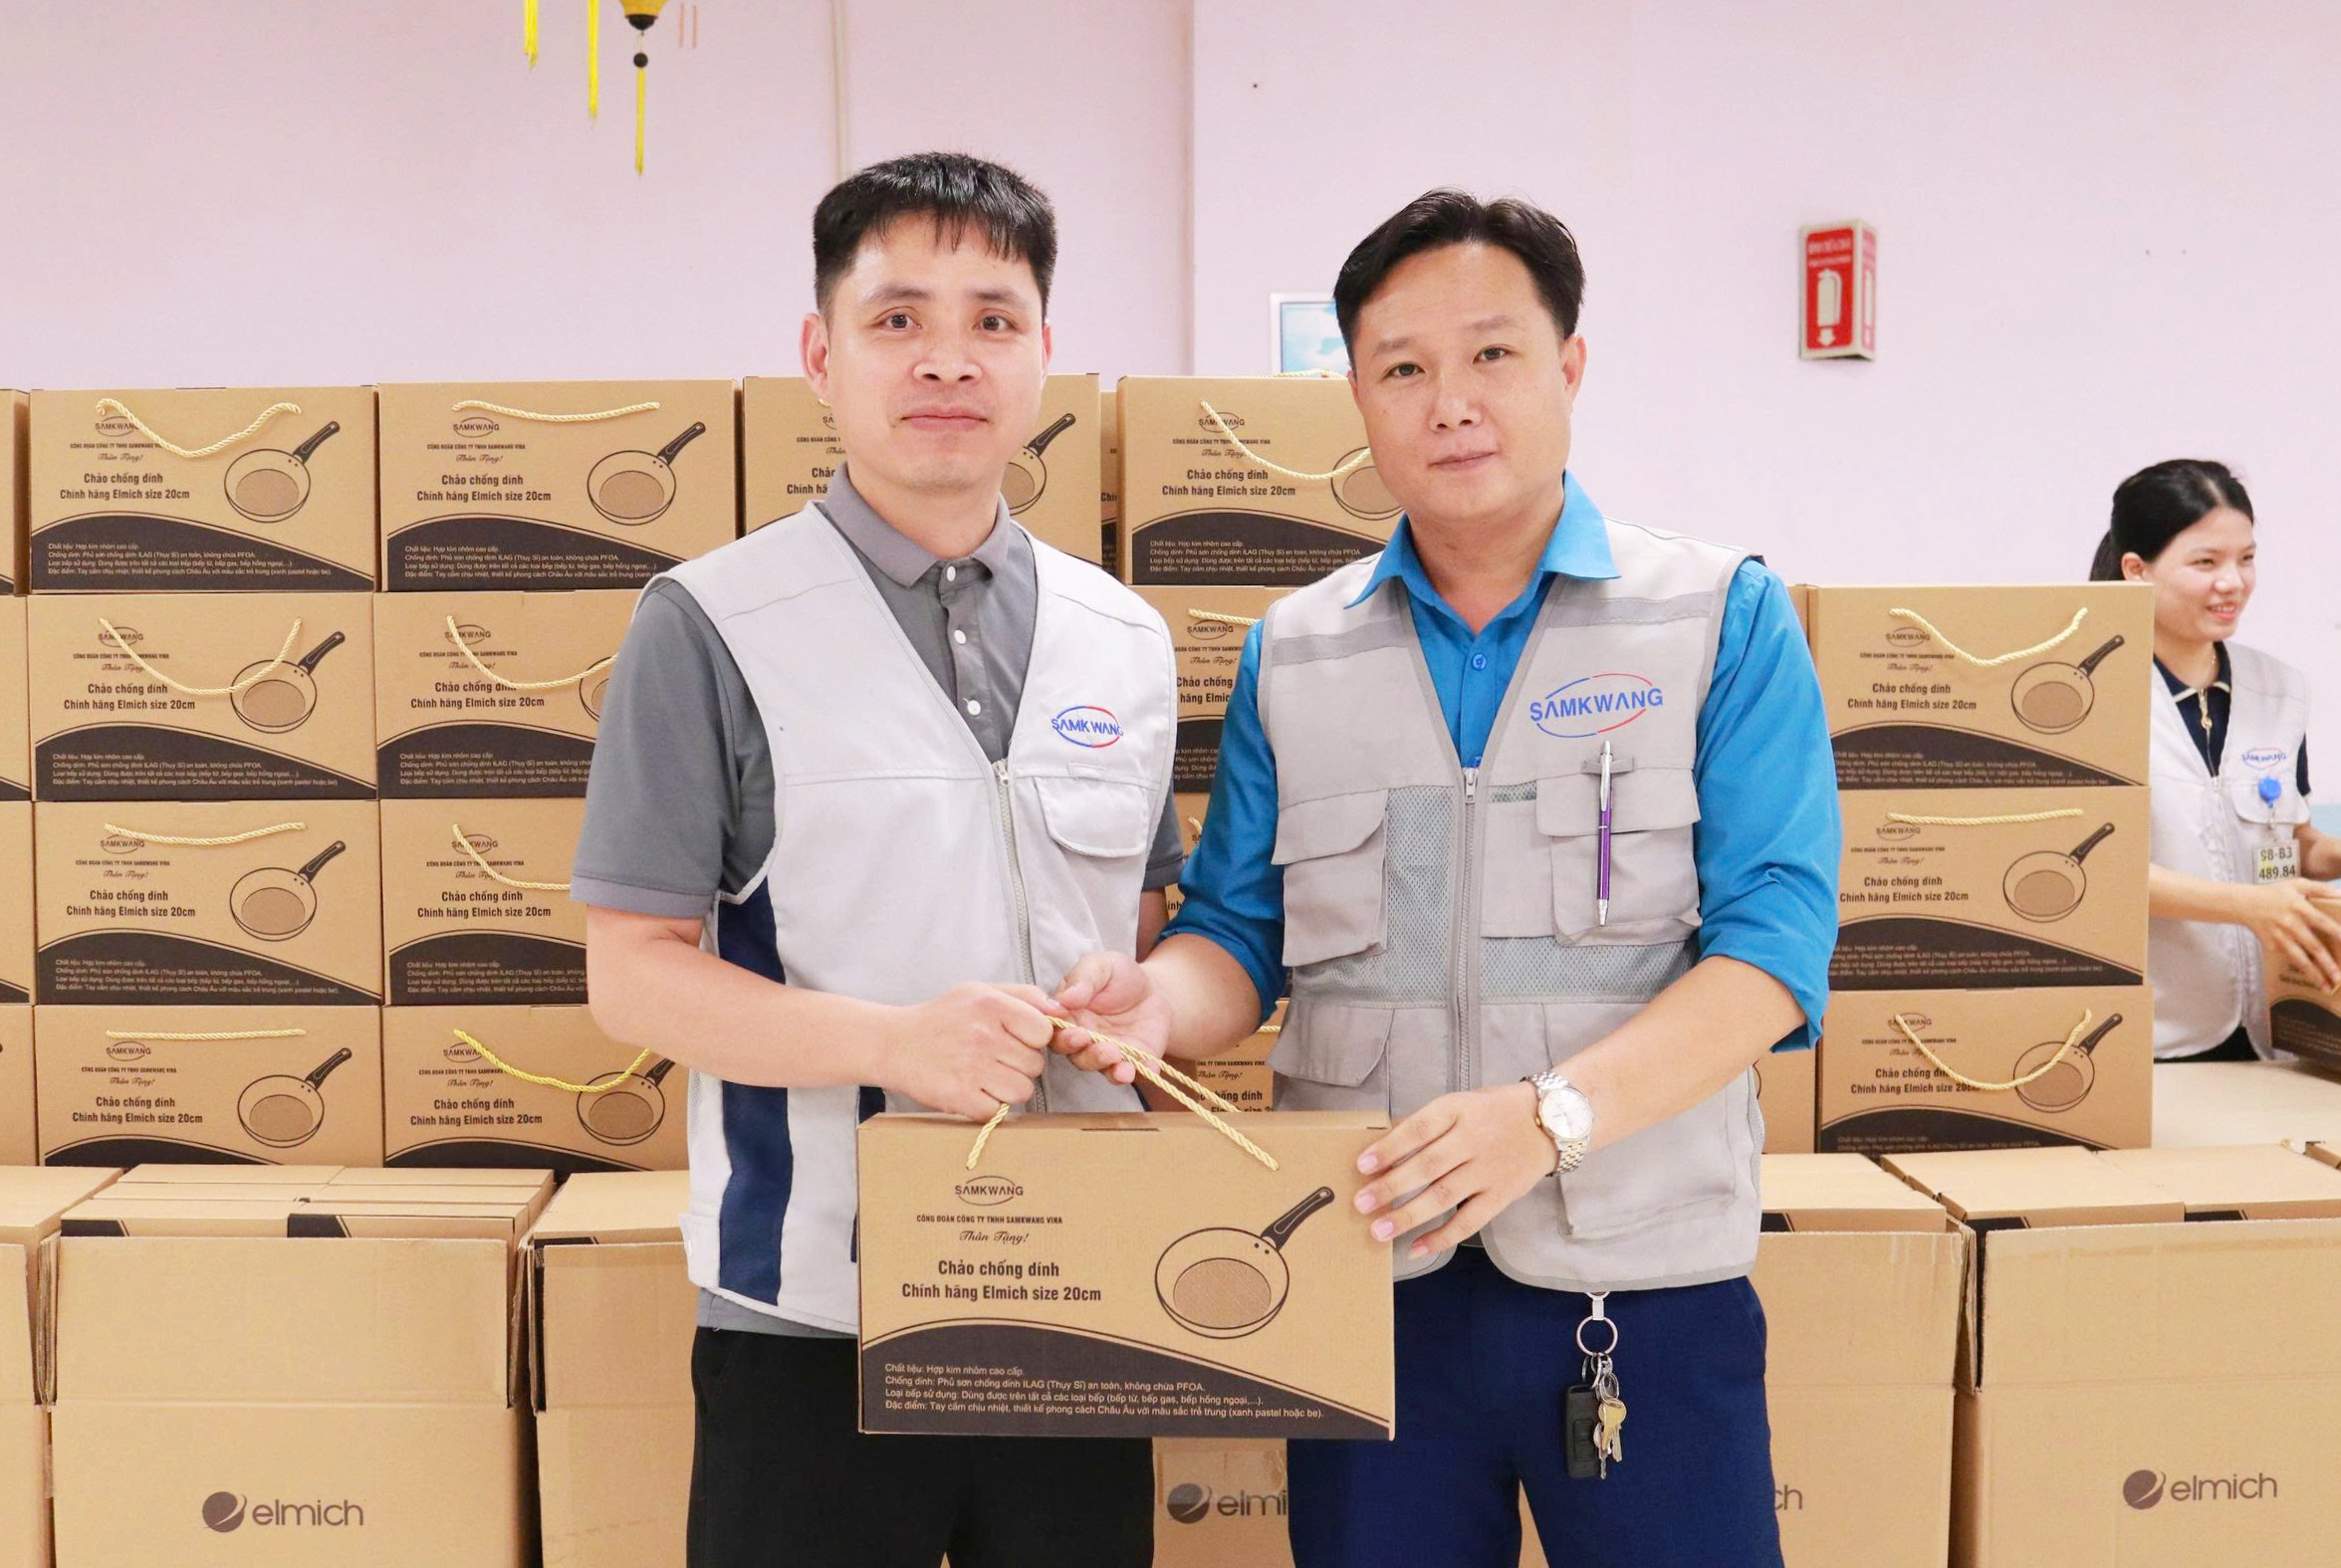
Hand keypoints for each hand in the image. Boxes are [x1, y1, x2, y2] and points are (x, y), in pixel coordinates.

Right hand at [880, 983, 1059, 1121]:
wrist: (894, 1044)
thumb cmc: (943, 1017)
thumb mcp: (980, 991)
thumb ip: (1024, 995)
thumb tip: (1060, 1009)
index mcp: (991, 1005)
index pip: (1044, 1031)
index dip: (1034, 1039)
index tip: (1017, 1039)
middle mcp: (984, 1036)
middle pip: (1035, 1065)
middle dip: (1020, 1064)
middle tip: (994, 1058)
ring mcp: (972, 1068)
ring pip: (1022, 1091)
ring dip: (1008, 1088)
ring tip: (986, 1076)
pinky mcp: (960, 1098)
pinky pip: (998, 1111)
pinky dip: (989, 1106)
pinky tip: (973, 1091)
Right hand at [1053, 950, 1173, 1068]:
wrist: (1151, 989)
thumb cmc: (1117, 975)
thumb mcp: (1101, 966)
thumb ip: (1084, 979)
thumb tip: (1066, 998)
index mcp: (1067, 1018)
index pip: (1055, 1030)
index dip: (1060, 1032)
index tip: (1072, 1027)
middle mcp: (1083, 1042)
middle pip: (1075, 1054)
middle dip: (1083, 1051)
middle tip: (1093, 1041)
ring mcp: (1108, 1055)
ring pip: (1102, 1068)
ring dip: (1108, 1067)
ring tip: (1118, 1061)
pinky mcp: (1133, 1062)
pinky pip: (1135, 1073)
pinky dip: (1141, 1073)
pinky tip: (1149, 1068)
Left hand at [1353, 1083, 1559, 1257]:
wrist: (1552, 1122)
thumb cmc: (1494, 1111)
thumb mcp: (1459, 1103)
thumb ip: (1424, 1122)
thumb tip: (1383, 1141)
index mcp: (1458, 1111)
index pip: (1419, 1129)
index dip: (1389, 1148)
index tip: (1362, 1166)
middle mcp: (1473, 1140)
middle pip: (1428, 1166)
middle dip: (1391, 1187)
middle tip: (1361, 1204)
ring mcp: (1488, 1170)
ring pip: (1444, 1196)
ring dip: (1409, 1216)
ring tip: (1379, 1230)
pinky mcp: (1502, 1196)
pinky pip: (1469, 1221)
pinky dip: (1442, 1237)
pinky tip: (1417, 1247)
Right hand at [2235, 878, 2340, 990]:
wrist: (2244, 904)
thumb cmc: (2273, 893)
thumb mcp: (2296, 884)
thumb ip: (2319, 888)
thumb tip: (2340, 894)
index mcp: (2299, 908)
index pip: (2323, 922)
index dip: (2337, 933)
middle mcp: (2290, 924)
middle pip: (2313, 947)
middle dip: (2328, 965)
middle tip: (2339, 978)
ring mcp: (2280, 937)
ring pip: (2299, 959)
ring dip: (2313, 974)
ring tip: (2325, 987)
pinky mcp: (2271, 945)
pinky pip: (2287, 958)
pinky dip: (2298, 968)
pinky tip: (2310, 979)